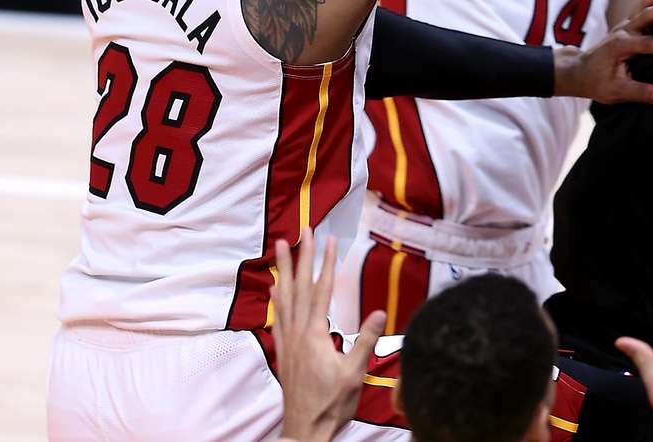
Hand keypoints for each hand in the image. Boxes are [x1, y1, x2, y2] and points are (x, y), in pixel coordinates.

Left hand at [271, 227, 385, 441]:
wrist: (305, 429)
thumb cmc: (332, 404)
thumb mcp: (354, 373)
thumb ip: (365, 341)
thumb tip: (378, 313)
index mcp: (315, 334)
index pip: (321, 290)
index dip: (325, 263)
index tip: (328, 239)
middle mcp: (298, 332)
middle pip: (299, 286)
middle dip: (301, 256)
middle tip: (302, 230)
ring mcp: (288, 341)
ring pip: (285, 297)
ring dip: (285, 270)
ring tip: (280, 247)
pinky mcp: (284, 351)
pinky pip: (278, 317)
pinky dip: (277, 298)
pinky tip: (274, 289)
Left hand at [555, 0, 652, 104]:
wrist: (579, 71)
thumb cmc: (596, 81)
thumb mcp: (614, 91)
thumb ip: (637, 91)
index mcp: (619, 46)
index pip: (646, 44)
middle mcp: (622, 31)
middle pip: (645, 15)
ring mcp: (625, 25)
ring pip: (643, 4)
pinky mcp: (628, 24)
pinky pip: (643, 6)